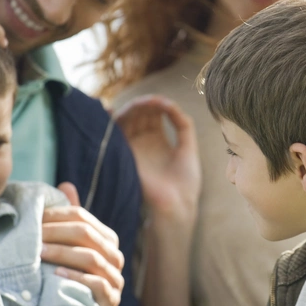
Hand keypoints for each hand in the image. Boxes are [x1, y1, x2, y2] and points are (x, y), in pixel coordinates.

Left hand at [42, 182, 123, 305]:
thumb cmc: (72, 278)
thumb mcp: (70, 247)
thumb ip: (70, 218)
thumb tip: (65, 184)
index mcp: (107, 239)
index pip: (83, 218)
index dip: (57, 216)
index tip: (33, 218)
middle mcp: (115, 256)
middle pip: (86, 235)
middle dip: (57, 232)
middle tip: (31, 235)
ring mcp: (115, 278)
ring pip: (90, 257)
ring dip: (62, 253)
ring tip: (38, 253)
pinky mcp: (112, 300)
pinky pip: (96, 284)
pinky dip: (75, 278)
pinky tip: (55, 275)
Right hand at [114, 95, 201, 219]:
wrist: (177, 203)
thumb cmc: (185, 181)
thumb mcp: (188, 146)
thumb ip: (182, 122)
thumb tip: (169, 103)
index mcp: (158, 139)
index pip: (152, 113)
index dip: (157, 104)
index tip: (165, 103)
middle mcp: (143, 141)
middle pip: (139, 112)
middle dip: (146, 103)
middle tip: (155, 101)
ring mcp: (133, 147)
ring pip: (127, 118)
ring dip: (136, 106)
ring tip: (148, 102)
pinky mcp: (126, 153)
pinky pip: (117, 130)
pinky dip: (123, 115)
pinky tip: (135, 108)